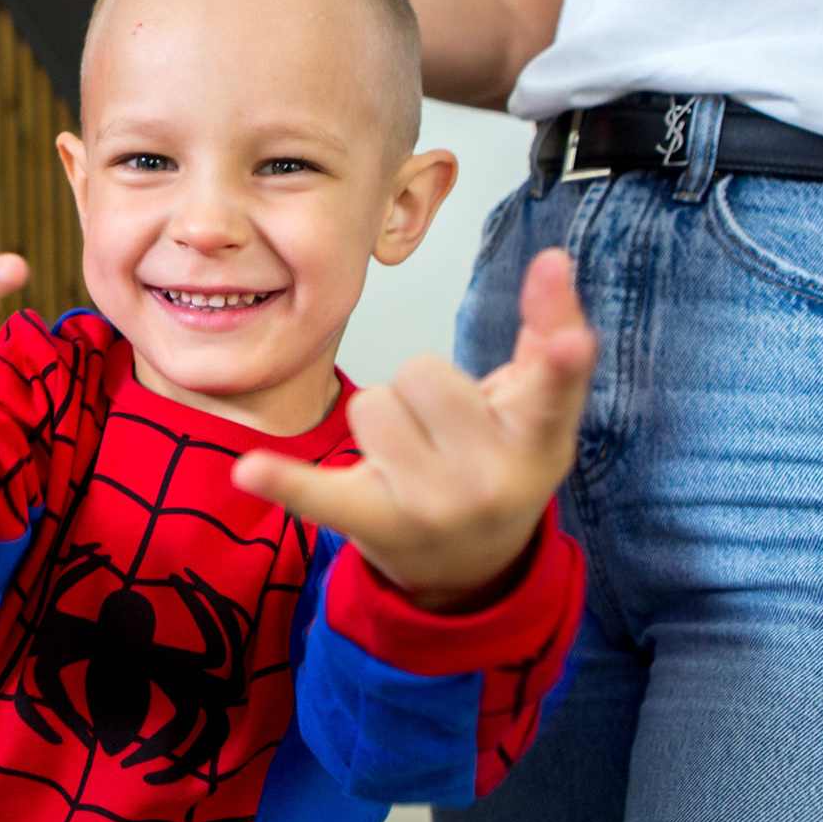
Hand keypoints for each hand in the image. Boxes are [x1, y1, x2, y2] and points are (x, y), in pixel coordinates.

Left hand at [232, 248, 595, 611]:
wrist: (470, 564)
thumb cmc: (501, 460)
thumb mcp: (537, 407)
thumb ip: (552, 328)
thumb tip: (553, 257)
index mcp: (539, 441)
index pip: (553, 393)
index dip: (563, 362)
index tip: (572, 341)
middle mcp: (490, 480)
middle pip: (423, 373)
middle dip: (424, 388)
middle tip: (443, 428)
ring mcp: (430, 506)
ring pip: (373, 405)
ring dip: (383, 419)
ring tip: (412, 455)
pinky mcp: (371, 521)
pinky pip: (320, 494)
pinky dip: (285, 483)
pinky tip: (250, 471)